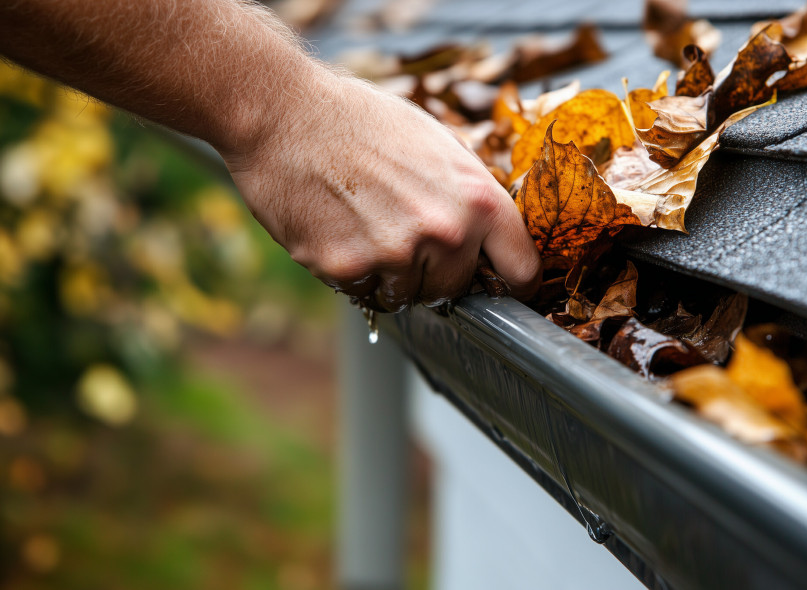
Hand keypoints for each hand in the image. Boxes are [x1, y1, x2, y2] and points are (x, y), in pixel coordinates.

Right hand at [221, 71, 540, 310]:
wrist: (286, 113)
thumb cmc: (364, 122)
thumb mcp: (439, 145)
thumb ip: (470, 193)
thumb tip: (492, 236)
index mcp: (478, 199)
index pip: (521, 269)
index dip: (512, 283)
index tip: (501, 286)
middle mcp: (445, 232)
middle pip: (454, 289)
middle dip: (433, 272)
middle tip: (402, 234)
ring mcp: (396, 254)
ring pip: (406, 297)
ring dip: (389, 275)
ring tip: (366, 225)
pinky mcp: (348, 268)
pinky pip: (362, 292)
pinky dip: (352, 272)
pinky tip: (338, 229)